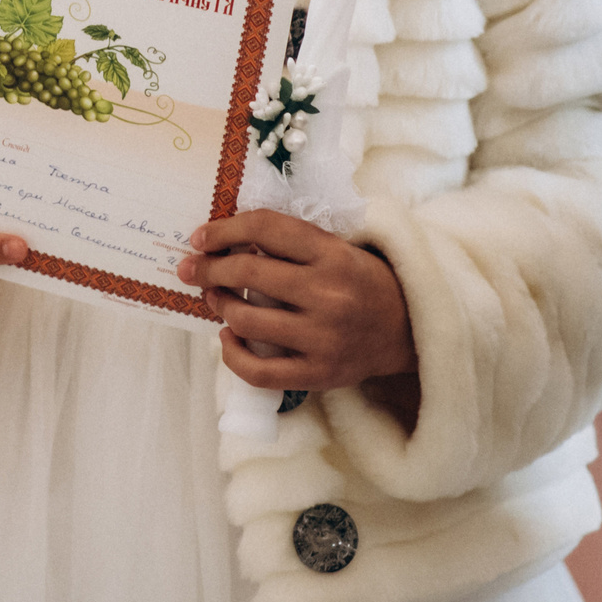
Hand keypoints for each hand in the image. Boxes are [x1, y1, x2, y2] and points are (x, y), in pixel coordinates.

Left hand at [179, 212, 417, 398]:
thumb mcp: (338, 249)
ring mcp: (323, 338)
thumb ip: (292, 244)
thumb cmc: (362, 283)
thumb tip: (226, 241)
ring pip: (247, 319)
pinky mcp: (319, 374)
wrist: (410, 330)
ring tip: (215, 298)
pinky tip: (227, 337)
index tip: (199, 236)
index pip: (266, 228)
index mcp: (333, 254)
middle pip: (248, 272)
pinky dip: (232, 354)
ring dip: (219, 305)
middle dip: (208, 268)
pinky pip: (259, 371)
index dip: (224, 229)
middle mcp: (328, 294)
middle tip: (191, 268)